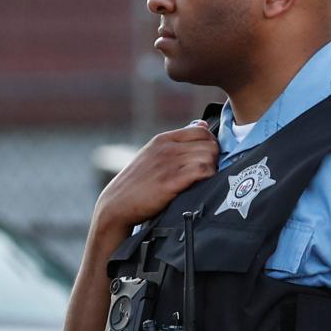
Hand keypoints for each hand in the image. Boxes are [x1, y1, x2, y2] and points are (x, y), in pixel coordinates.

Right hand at [94, 121, 219, 231]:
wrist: (116, 205)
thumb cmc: (136, 185)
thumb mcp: (152, 155)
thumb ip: (177, 141)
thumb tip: (201, 124)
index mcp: (162, 139)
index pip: (201, 130)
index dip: (210, 144)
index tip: (207, 159)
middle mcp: (166, 148)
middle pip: (209, 143)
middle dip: (214, 158)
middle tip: (208, 172)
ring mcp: (168, 163)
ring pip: (208, 156)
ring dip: (211, 169)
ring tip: (202, 180)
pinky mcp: (170, 181)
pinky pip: (202, 170)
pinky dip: (207, 177)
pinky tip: (199, 185)